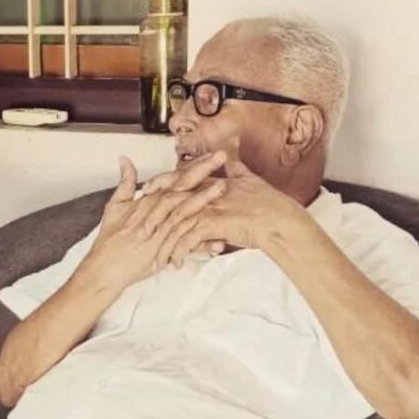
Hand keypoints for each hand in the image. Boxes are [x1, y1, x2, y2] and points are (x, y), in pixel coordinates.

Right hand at [80, 156, 227, 292]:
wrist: (104, 269)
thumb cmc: (110, 240)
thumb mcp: (114, 207)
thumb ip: (125, 182)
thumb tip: (125, 160)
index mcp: (144, 203)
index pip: (171, 179)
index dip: (191, 166)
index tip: (209, 154)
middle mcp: (151, 216)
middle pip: (178, 190)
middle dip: (200, 173)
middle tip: (220, 158)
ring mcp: (156, 235)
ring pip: (181, 213)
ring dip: (202, 200)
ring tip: (221, 188)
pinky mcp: (159, 254)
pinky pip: (182, 245)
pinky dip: (200, 243)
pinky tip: (218, 240)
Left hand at [146, 158, 306, 265]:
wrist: (280, 221)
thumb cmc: (267, 203)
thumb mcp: (249, 180)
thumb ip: (235, 168)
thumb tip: (230, 156)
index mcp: (211, 180)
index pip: (179, 178)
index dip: (161, 183)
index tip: (145, 191)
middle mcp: (207, 192)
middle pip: (170, 198)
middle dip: (152, 212)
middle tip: (138, 227)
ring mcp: (209, 207)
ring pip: (176, 221)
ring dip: (164, 239)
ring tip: (154, 253)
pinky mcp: (215, 223)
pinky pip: (189, 239)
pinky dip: (180, 252)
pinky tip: (174, 262)